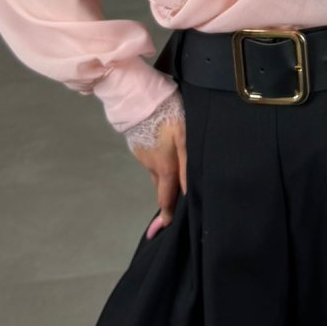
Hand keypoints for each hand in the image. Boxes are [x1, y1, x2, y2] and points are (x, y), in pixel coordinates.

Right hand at [127, 95, 187, 238]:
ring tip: (174, 172)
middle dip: (166, 196)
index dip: (167, 215)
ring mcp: (141, 154)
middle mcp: (151, 165)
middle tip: (172, 204)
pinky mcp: (137, 142)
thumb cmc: (167, 117)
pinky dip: (157, 160)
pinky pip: (150, 157)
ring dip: (164, 176)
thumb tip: (188, 192)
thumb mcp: (184, 139)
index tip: (165, 229)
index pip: (166, 198)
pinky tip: (164, 150)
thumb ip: (187, 166)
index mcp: (164, 168)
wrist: (137, 96)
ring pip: (155, 170)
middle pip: (161, 186)